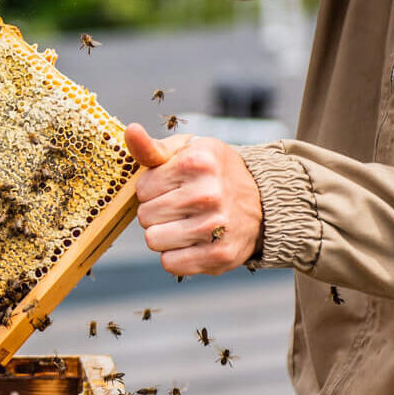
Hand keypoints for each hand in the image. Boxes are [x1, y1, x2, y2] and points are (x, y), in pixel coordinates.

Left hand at [126, 124, 261, 275]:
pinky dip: (176, 255)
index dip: (152, 189)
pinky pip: (170, 263)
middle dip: (156, 211)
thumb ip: (153, 147)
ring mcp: (215, 227)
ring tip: (185, 223)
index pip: (142, 189)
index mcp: (197, 163)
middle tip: (179, 206)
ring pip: (153, 240)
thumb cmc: (214, 173)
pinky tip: (192, 241)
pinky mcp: (219, 255)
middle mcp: (207, 194)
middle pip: (145, 216)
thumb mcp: (187, 151)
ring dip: (164, 234)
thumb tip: (131, 132)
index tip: (172, 186)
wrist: (262, 203)